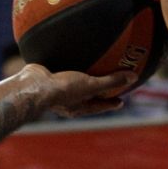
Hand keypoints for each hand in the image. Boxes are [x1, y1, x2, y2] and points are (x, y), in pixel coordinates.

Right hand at [16, 64, 133, 116]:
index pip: (99, 107)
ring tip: (89, 72)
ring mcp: (56, 92)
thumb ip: (111, 82)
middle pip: (86, 98)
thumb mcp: (90, 85)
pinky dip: (68, 70)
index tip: (120, 101)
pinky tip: (69, 60)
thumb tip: (133, 77)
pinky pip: (61, 74)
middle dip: (97, 93)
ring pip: (73, 87)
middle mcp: (67, 103)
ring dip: (81, 82)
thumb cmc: (62, 90)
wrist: (33, 85)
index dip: (110, 103)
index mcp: (78, 108)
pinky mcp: (47, 80)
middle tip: (108, 87)